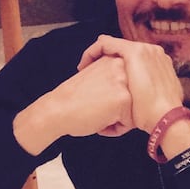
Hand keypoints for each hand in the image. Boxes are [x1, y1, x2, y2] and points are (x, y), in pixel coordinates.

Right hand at [13, 51, 135, 153]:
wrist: (56, 110)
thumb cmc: (71, 99)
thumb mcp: (93, 76)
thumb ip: (110, 75)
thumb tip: (126, 86)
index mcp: (112, 59)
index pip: (128, 86)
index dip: (111, 100)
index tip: (95, 100)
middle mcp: (120, 67)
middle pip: (133, 97)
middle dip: (117, 109)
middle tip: (95, 109)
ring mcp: (123, 82)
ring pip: (133, 110)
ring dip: (117, 119)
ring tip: (97, 117)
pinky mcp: (124, 99)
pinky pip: (129, 122)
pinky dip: (115, 128)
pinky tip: (99, 124)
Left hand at [76, 35, 186, 132]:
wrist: (164, 118)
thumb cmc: (158, 115)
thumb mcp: (155, 99)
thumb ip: (148, 90)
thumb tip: (144, 95)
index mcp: (158, 62)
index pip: (130, 59)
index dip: (114, 67)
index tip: (103, 78)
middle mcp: (152, 52)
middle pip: (121, 52)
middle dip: (104, 62)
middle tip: (90, 73)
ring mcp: (144, 50)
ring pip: (112, 46)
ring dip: (96, 56)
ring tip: (85, 69)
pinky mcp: (133, 51)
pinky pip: (105, 43)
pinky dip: (93, 51)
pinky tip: (84, 64)